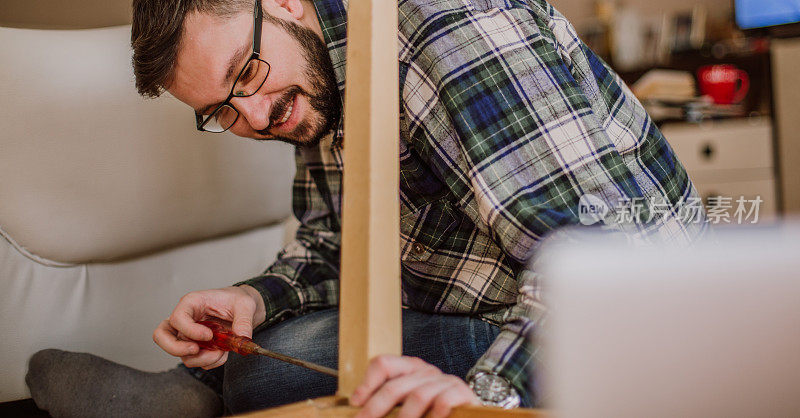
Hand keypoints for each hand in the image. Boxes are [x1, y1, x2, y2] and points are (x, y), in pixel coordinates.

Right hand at [152, 285, 265, 369]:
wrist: (243, 309)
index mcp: (192, 303)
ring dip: (201, 359)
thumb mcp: (246, 305)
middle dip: (176, 348)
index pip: (177, 318)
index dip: (190, 330)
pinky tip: (222, 353)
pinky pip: (195, 360)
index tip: (209, 335)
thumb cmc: (238, 300)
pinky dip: (210, 362)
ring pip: (180, 354)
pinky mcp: (196, 346)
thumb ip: (244, 320)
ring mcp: (188, 335)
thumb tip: (242, 338)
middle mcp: (185, 319)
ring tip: (221, 352)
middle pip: (161, 336)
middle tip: (196, 350)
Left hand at [350, 355, 478, 417]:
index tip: (356, 403)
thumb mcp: (406, 400)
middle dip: (375, 408)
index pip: (383, 364)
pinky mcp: (461, 392)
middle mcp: (425, 371)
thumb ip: (387, 401)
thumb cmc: (431, 409)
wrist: (466, 412)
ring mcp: (444, 380)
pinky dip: (434, 414)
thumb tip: (357, 404)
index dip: (367, 384)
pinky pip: (444, 401)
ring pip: (417, 396)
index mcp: (409, 368)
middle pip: (394, 386)